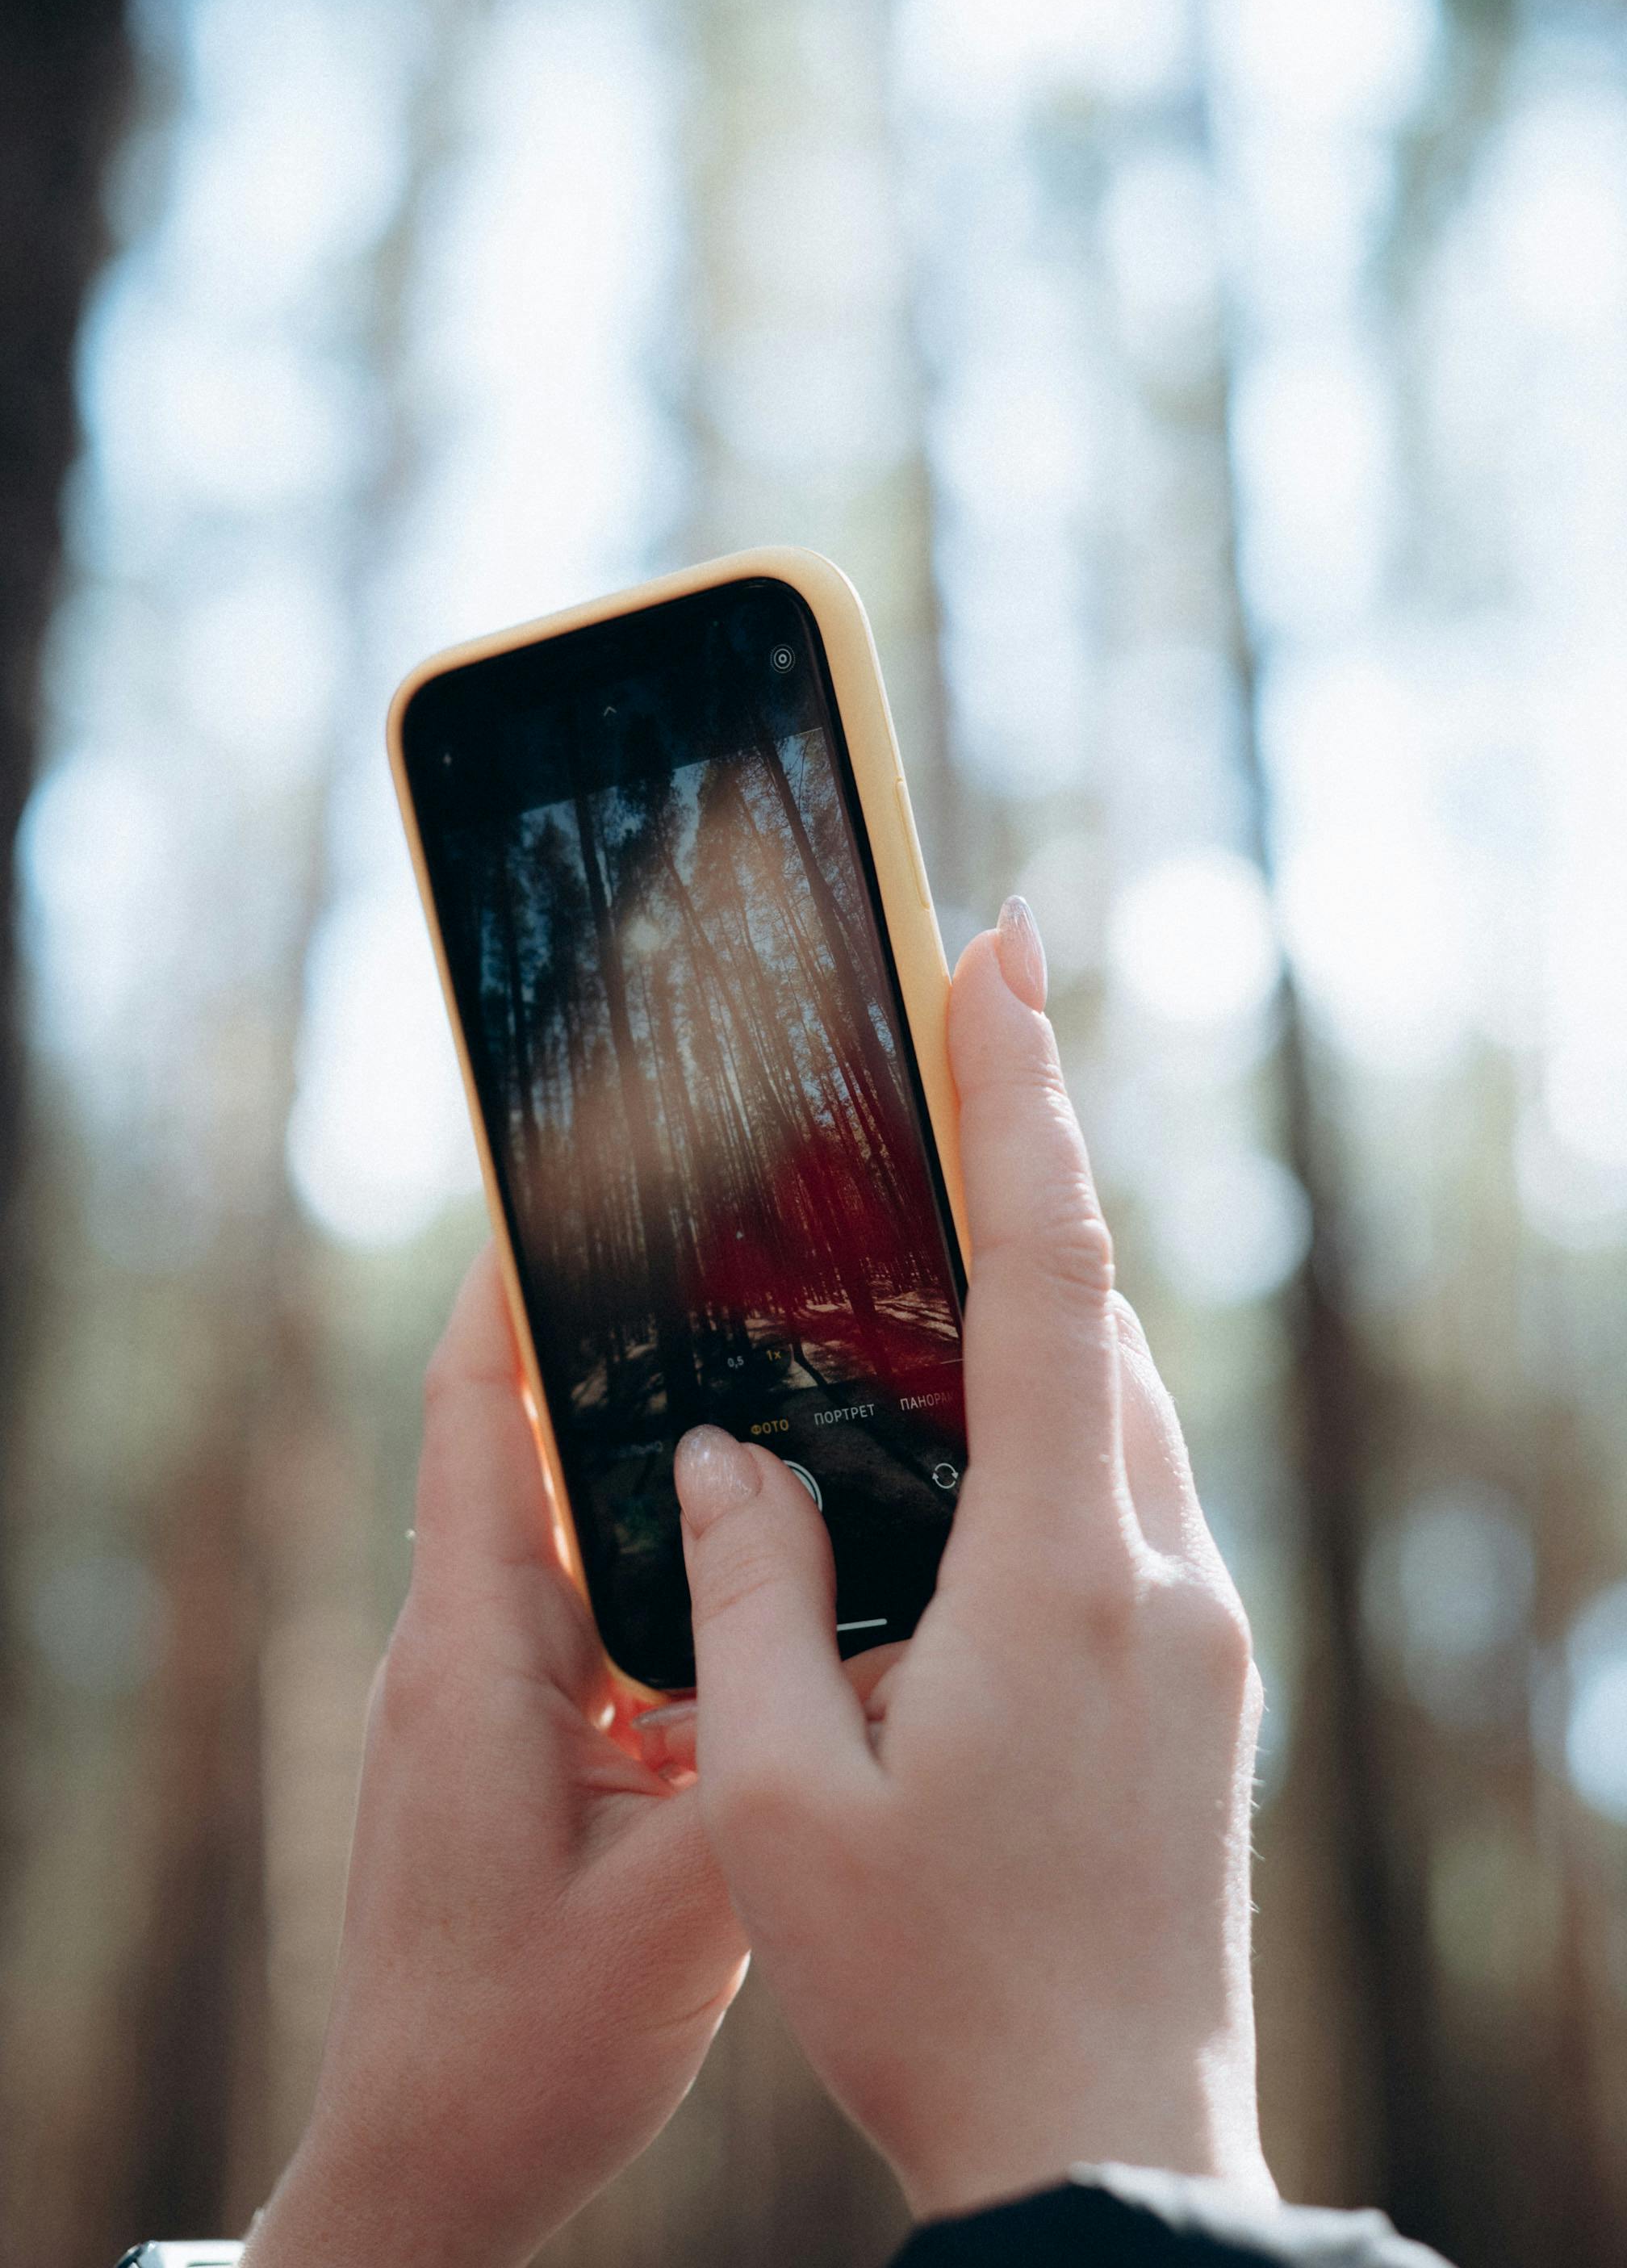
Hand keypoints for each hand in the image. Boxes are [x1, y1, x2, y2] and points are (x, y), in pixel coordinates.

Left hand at [244, 1249, 746, 2267]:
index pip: (467, 1421)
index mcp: (480, 1656)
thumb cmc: (521, 2048)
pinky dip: (657, 1574)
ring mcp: (485, 1705)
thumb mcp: (685, 1905)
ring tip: (756, 1385)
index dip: (501, 1290)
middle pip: (517, 1451)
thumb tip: (883, 1631)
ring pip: (562, 1536)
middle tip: (715, 1257)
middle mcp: (468, 1655)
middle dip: (597, 1347)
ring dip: (636, 1463)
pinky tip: (757, 1575)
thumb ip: (780, 1754)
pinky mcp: (516, 1752)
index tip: (556, 1184)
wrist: (429, 2170)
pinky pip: (588, 1621)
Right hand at [666, 900, 1273, 2222]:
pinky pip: (1134, 1492)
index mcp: (1054, 1576)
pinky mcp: (1205, 1681)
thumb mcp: (781, 1803)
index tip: (997, 961)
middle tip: (959, 1044)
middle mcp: (1157, 1574)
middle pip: (1096, 1317)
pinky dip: (1061, 1417)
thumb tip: (727, 1452)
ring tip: (944, 1235)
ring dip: (1044, 1302)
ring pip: (1122, 1405)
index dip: (1019, 1102)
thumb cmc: (931, 1993)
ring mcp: (1200, 1629)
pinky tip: (981, 1438)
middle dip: (1032, 1166)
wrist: (1106, 2157)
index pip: (1046, 1278)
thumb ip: (751, 1595)